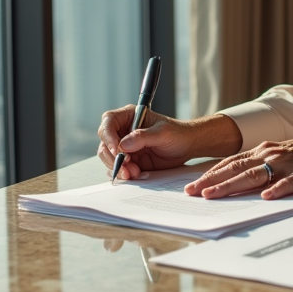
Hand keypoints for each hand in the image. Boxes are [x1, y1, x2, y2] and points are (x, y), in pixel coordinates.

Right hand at [96, 109, 241, 178]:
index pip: (108, 122)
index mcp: (128, 116)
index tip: (117, 150)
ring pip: (109, 158)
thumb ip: (143, 137)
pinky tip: (136, 174)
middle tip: (127, 166)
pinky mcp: (130, 161)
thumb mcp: (163, 133)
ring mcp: (125, 147)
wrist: (188, 147)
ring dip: (118, 168)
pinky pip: (118, 168)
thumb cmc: (177, 133)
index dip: (108, 136)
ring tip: (134, 172)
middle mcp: (123, 131)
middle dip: (112, 157)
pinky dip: (124, 174)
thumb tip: (123, 144)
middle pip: (105, 143)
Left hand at [185, 127, 292, 199]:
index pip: (231, 163)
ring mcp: (288, 163)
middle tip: (193, 193)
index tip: (192, 186)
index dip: (210, 174)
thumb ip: (261, 166)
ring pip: (255, 175)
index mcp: (264, 151)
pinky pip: (290, 182)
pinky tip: (266, 197)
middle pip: (237, 168)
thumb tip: (237, 181)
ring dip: (232, 185)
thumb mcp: (280, 156)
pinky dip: (277, 189)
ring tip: (214, 195)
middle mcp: (271, 154)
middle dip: (212, 181)